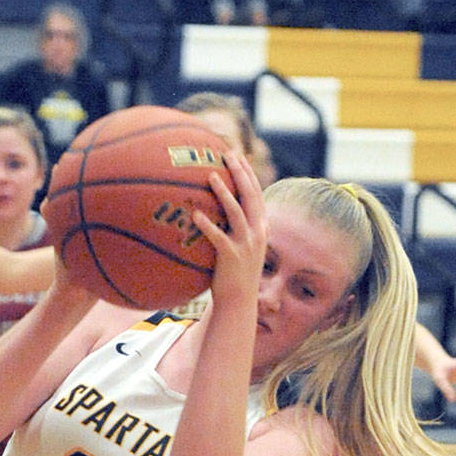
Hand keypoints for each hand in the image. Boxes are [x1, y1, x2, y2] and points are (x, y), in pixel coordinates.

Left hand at [194, 151, 265, 309]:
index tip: (238, 155)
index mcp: (260, 226)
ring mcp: (246, 244)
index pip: (256, 193)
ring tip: (211, 176)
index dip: (248, 173)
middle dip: (240, 172)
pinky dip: (207, 225)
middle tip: (227, 154)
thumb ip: (232, 228)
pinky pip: (218, 237)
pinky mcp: (232, 257)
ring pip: (236, 211)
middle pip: (250, 195)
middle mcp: (257, 232)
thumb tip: (212, 210)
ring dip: (224, 192)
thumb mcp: (239, 246)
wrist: (238, 301)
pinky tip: (195, 214)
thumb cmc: (233, 273)